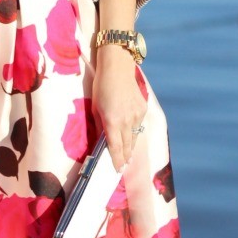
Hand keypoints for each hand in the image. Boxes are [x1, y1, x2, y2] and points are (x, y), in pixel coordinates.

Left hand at [92, 45, 146, 170]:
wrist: (118, 68)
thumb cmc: (101, 87)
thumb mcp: (95, 108)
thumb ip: (99, 126)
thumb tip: (101, 141)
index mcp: (112, 121)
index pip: (115, 147)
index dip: (116, 160)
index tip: (117, 170)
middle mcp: (127, 120)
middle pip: (127, 145)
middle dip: (125, 157)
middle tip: (122, 167)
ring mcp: (137, 115)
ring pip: (134, 137)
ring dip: (130, 146)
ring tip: (127, 156)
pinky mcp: (143, 109)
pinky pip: (138, 125)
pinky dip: (134, 131)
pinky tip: (130, 135)